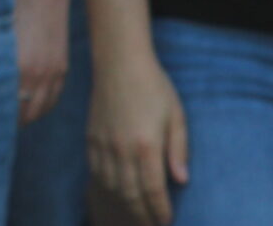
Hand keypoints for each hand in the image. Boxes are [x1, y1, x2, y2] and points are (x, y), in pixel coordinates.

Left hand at [10, 0, 69, 125]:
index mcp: (15, 65)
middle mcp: (37, 73)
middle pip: (19, 114)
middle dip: (2, 121)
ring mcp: (52, 71)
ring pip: (37, 110)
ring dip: (22, 117)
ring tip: (4, 120)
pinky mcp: (61, 66)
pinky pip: (52, 99)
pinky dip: (39, 107)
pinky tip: (26, 107)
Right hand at [88, 54, 188, 225]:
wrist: (119, 62)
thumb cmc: (154, 86)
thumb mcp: (176, 116)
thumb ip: (178, 149)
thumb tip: (181, 180)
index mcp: (146, 144)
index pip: (152, 189)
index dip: (160, 210)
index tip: (167, 221)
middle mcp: (121, 148)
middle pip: (130, 194)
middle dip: (142, 215)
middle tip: (152, 225)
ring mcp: (103, 144)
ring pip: (111, 187)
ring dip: (124, 205)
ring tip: (136, 215)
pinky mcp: (91, 138)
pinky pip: (97, 172)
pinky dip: (107, 188)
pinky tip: (116, 193)